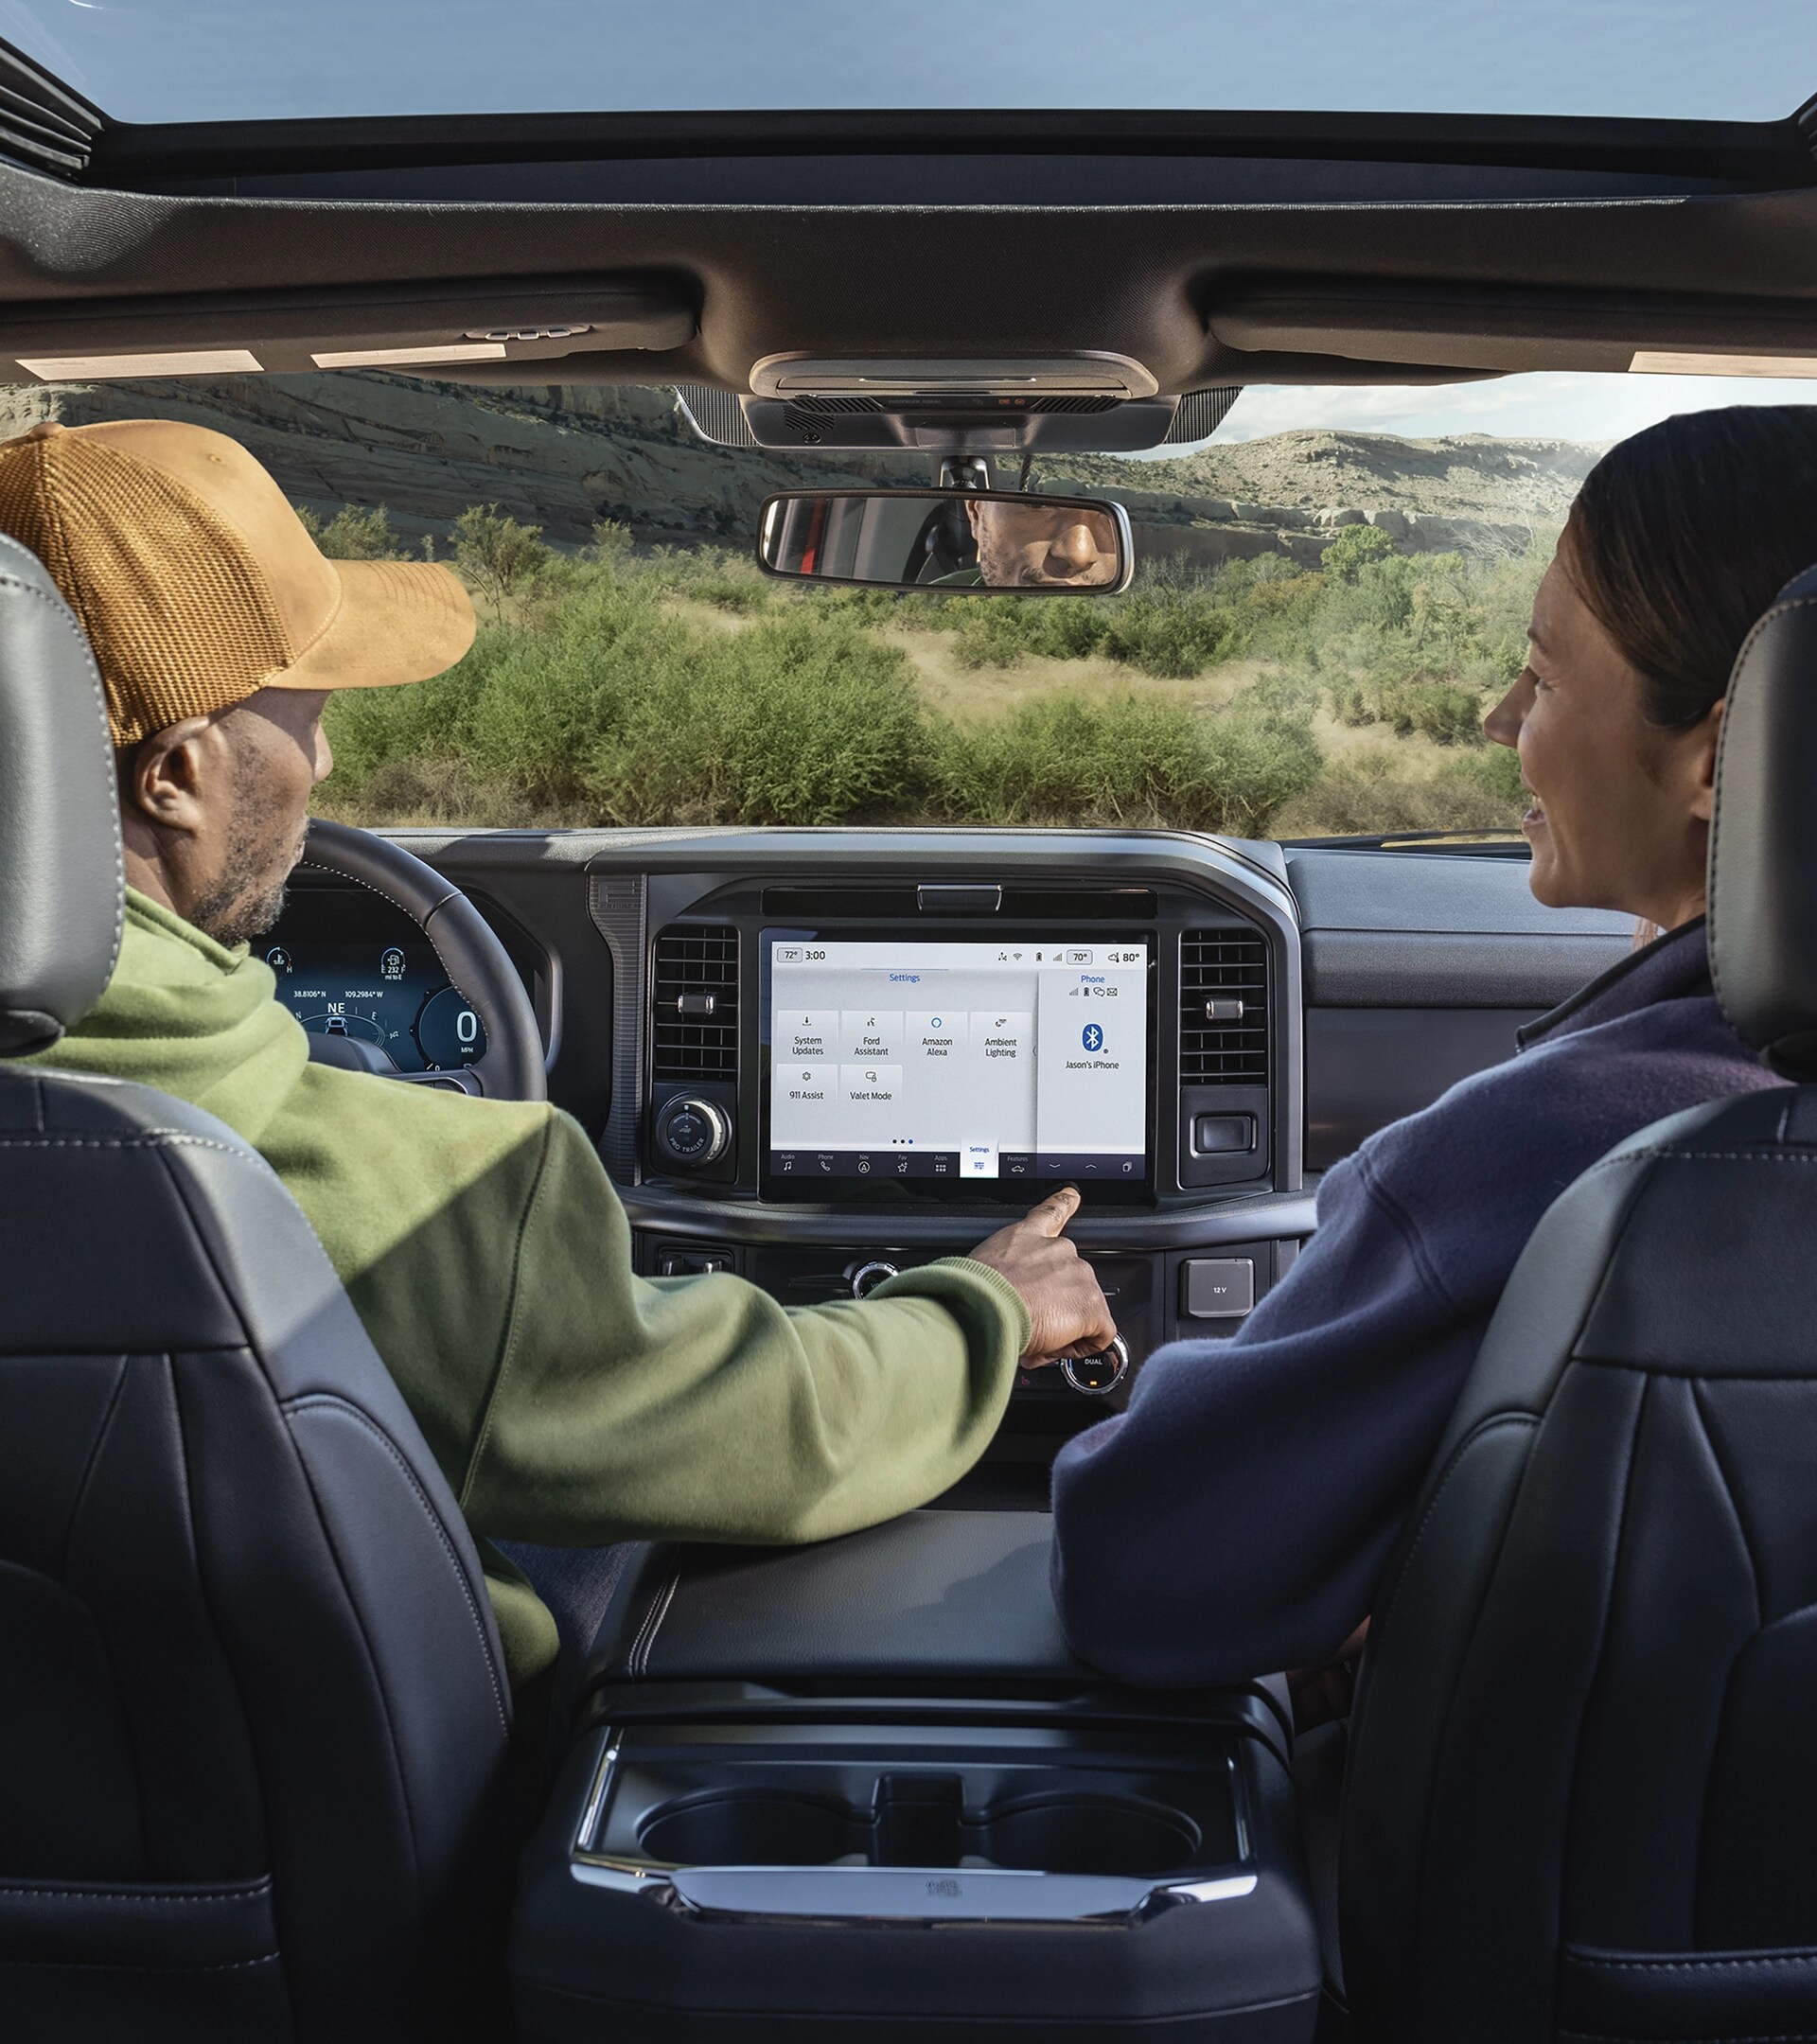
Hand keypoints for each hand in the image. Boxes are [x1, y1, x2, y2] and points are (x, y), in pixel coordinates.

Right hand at [966, 1186, 1117, 1364]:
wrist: (983, 1307)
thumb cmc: (974, 1292)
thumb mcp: (982, 1266)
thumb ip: (1002, 1270)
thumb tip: (1004, 1293)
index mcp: (1029, 1235)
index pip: (1053, 1211)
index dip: (1065, 1202)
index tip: (1072, 1195)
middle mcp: (1059, 1250)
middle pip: (1072, 1279)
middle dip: (1056, 1304)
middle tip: (1030, 1320)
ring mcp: (1079, 1276)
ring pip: (1085, 1308)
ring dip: (1065, 1326)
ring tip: (1035, 1335)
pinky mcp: (1090, 1305)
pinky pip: (1100, 1332)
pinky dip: (1083, 1345)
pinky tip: (1058, 1345)